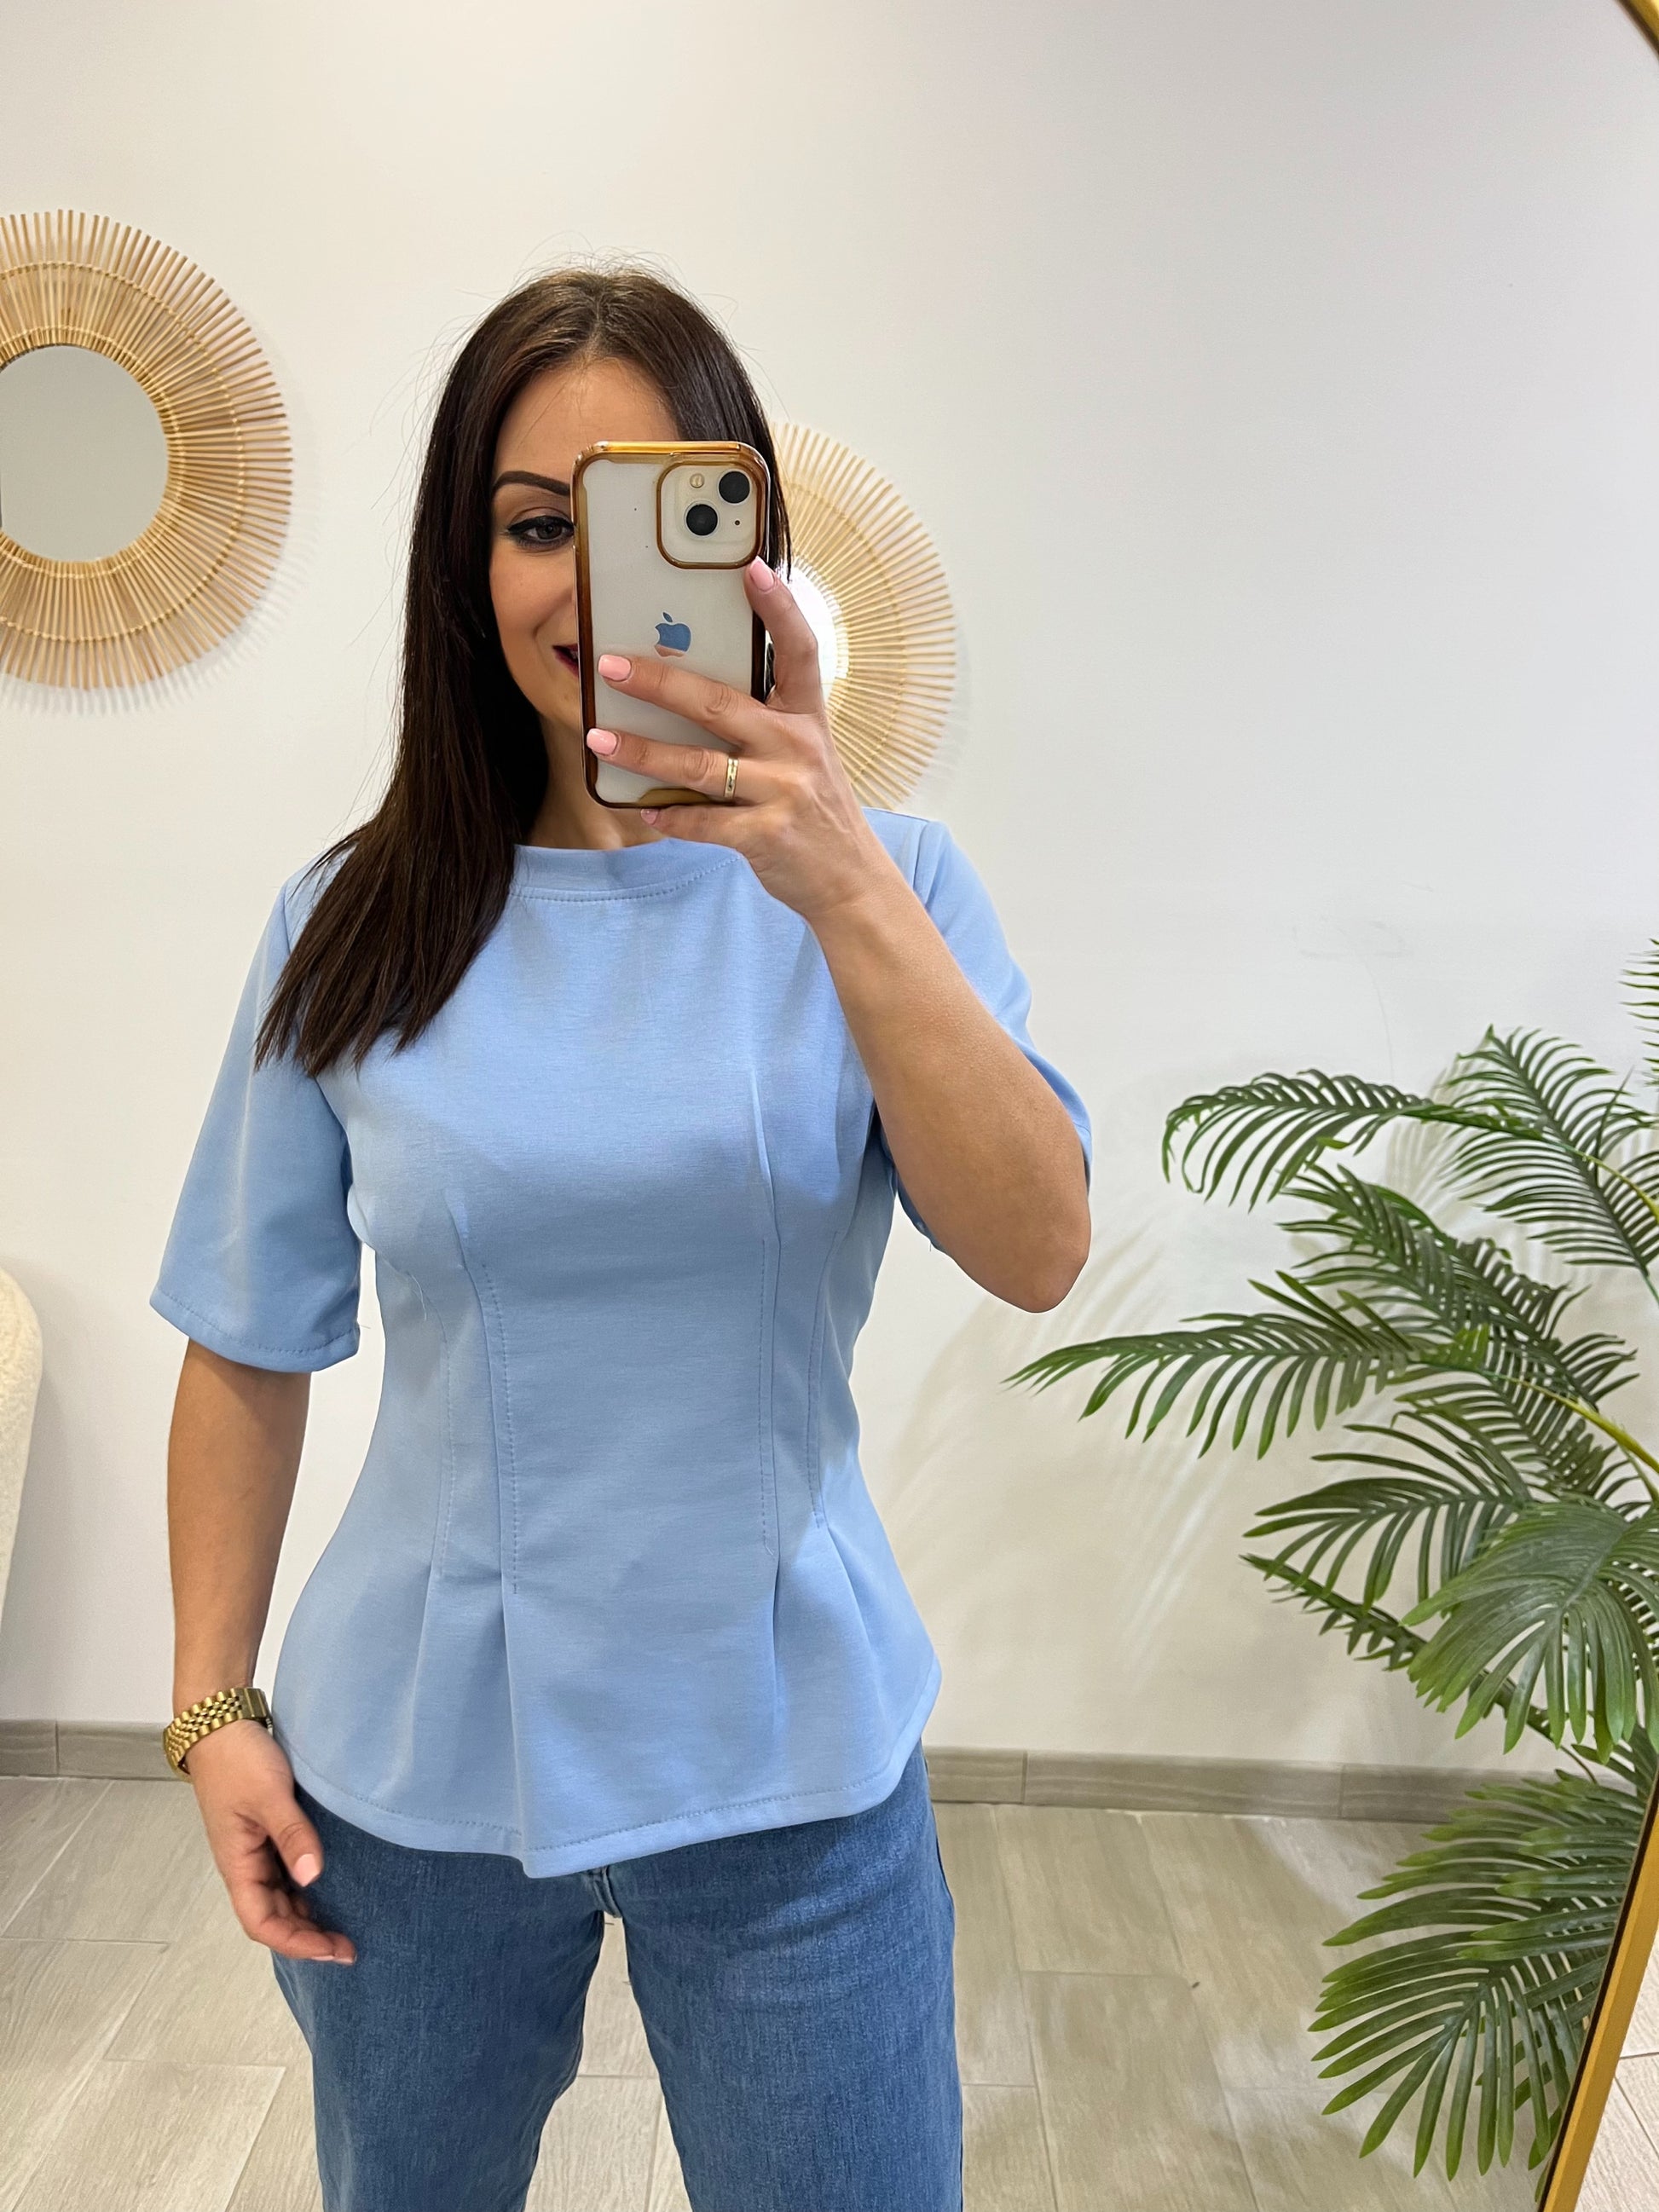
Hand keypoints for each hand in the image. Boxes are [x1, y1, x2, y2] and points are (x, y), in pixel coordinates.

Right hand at [184, 1719, 355, 1963]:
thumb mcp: (270, 1796)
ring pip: (280, 1898)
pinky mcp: (264, 1834)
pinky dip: (305, 1889)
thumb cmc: (239, 1760)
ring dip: (307, 1917)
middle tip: (350, 1946)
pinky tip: (330, 1889)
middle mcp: (244, 1865)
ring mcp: (254, 1850)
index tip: (333, 1949)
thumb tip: (313, 1877)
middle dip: (308, 1937)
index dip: (296, 1943)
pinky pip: (284, 1874)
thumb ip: (292, 1835)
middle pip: (273, 1917)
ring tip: (344, 1926)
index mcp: (237, 1864)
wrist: (220, 1724)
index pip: (262, 1923)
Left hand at [584, 559, 897, 925]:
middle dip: (660, 681)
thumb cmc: (816, 809)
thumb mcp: (804, 754)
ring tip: (599, 737)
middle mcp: (797, 747)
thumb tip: (688, 689)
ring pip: (699, 765)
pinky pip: (703, 822)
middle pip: (719, 704)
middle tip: (610, 665)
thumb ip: (762, 721)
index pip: (799, 651)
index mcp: (806, 718)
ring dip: (642, 752)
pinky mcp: (765, 836)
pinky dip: (669, 817)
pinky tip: (643, 811)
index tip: (752, 567)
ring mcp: (783, 792)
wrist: (851, 881)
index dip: (778, 608)